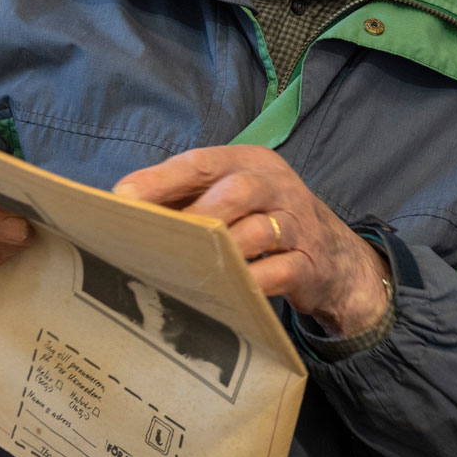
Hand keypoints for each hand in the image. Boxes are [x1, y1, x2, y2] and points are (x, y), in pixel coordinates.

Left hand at [114, 146, 390, 337]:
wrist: (334, 259)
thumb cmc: (266, 222)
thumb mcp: (234, 200)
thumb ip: (189, 199)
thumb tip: (123, 212)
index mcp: (251, 163)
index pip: (202, 162)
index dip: (161, 179)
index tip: (122, 198)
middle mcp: (278, 187)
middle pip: (237, 190)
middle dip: (196, 214)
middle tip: (158, 240)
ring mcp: (299, 226)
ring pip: (259, 231)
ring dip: (220, 251)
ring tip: (184, 269)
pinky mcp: (310, 265)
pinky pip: (280, 272)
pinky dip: (250, 283)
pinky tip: (223, 294)